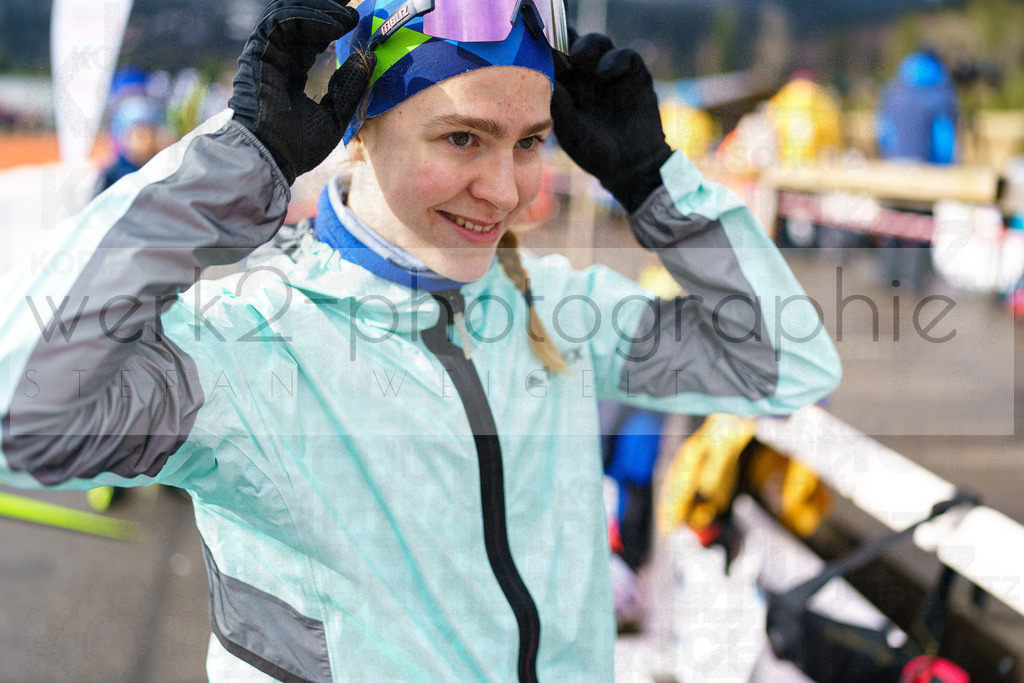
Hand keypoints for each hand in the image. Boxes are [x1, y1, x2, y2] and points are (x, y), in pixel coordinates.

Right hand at [229, 0, 372, 184]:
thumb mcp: (334, 115)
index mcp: (290, 73)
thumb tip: (368, 58)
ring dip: (321, 11)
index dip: (330, 26)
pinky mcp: (258, 52)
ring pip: (288, 14)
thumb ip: (349, 86)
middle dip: (325, 10)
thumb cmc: (296, 147)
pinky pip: (282, 22)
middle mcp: (276, 59)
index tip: (355, 23)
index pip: (308, 38)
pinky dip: (309, 18)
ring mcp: (265, 54)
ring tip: (348, 17)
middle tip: (352, 10)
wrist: (270, 159)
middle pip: (297, 19)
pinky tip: (334, 26)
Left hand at [551, 33, 671, 212]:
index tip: (533, 42)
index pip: (550, 54)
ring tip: (578, 59)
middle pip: (571, 40)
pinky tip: (606, 74)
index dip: (542, 45)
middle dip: (563, 36)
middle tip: (555, 46)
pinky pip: (625, 55)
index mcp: (564, 84)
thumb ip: (559, 104)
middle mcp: (584, 73)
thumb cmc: (594, 151)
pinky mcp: (633, 74)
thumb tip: (543, 76)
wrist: (629, 167)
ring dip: (586, 46)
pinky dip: (615, 59)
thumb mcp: (570, 131)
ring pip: (595, 42)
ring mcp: (608, 72)